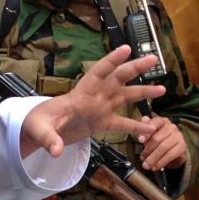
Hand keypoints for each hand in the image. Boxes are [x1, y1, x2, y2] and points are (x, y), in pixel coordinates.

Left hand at [19, 45, 165, 157]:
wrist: (37, 131)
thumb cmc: (36, 124)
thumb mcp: (39, 130)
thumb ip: (49, 139)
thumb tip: (56, 151)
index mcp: (80, 95)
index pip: (97, 73)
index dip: (111, 61)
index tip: (126, 49)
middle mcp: (93, 98)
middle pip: (117, 79)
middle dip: (135, 68)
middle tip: (153, 58)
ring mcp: (98, 109)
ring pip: (124, 97)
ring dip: (142, 93)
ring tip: (162, 89)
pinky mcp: (99, 122)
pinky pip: (121, 123)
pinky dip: (136, 126)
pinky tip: (151, 128)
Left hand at [138, 115, 185, 170]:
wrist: (174, 153)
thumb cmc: (159, 142)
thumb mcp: (150, 136)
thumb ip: (145, 129)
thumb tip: (142, 122)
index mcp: (163, 121)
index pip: (155, 123)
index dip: (147, 132)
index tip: (140, 141)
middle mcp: (172, 127)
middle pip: (157, 138)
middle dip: (148, 150)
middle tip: (142, 159)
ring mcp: (178, 136)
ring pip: (163, 147)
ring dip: (153, 158)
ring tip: (146, 165)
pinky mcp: (183, 147)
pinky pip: (170, 155)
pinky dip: (161, 162)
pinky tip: (155, 167)